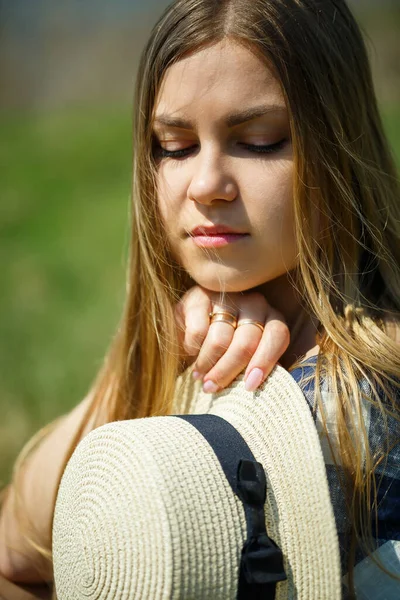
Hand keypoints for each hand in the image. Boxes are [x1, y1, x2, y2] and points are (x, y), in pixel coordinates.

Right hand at [175, 286, 289, 392]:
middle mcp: (254, 303)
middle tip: (213, 388)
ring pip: (220, 340)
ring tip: (200, 377)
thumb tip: (254, 388)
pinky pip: (198, 331)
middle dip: (227, 371)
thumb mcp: (246, 359)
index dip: (264, 362)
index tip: (249, 386)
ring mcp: (227, 297)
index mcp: (273, 318)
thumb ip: (257, 370)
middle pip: (246, 343)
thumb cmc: (227, 350)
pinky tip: (190, 353)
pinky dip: (192, 348)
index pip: (277, 336)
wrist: (192, 329)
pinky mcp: (200, 297)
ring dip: (207, 364)